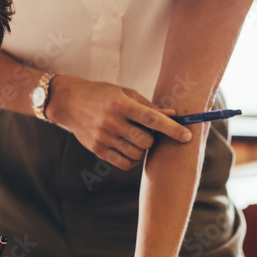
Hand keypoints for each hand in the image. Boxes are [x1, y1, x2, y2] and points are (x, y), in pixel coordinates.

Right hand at [46, 76, 190, 168]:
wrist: (68, 102)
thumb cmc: (101, 95)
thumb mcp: (124, 93)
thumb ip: (148, 106)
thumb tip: (172, 116)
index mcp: (120, 104)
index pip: (152, 119)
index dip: (172, 129)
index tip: (187, 136)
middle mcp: (111, 121)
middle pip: (146, 141)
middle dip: (153, 139)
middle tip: (148, 132)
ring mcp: (103, 137)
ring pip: (136, 154)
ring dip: (142, 149)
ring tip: (136, 139)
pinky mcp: (97, 149)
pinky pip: (123, 163)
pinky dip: (132, 160)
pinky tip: (130, 150)